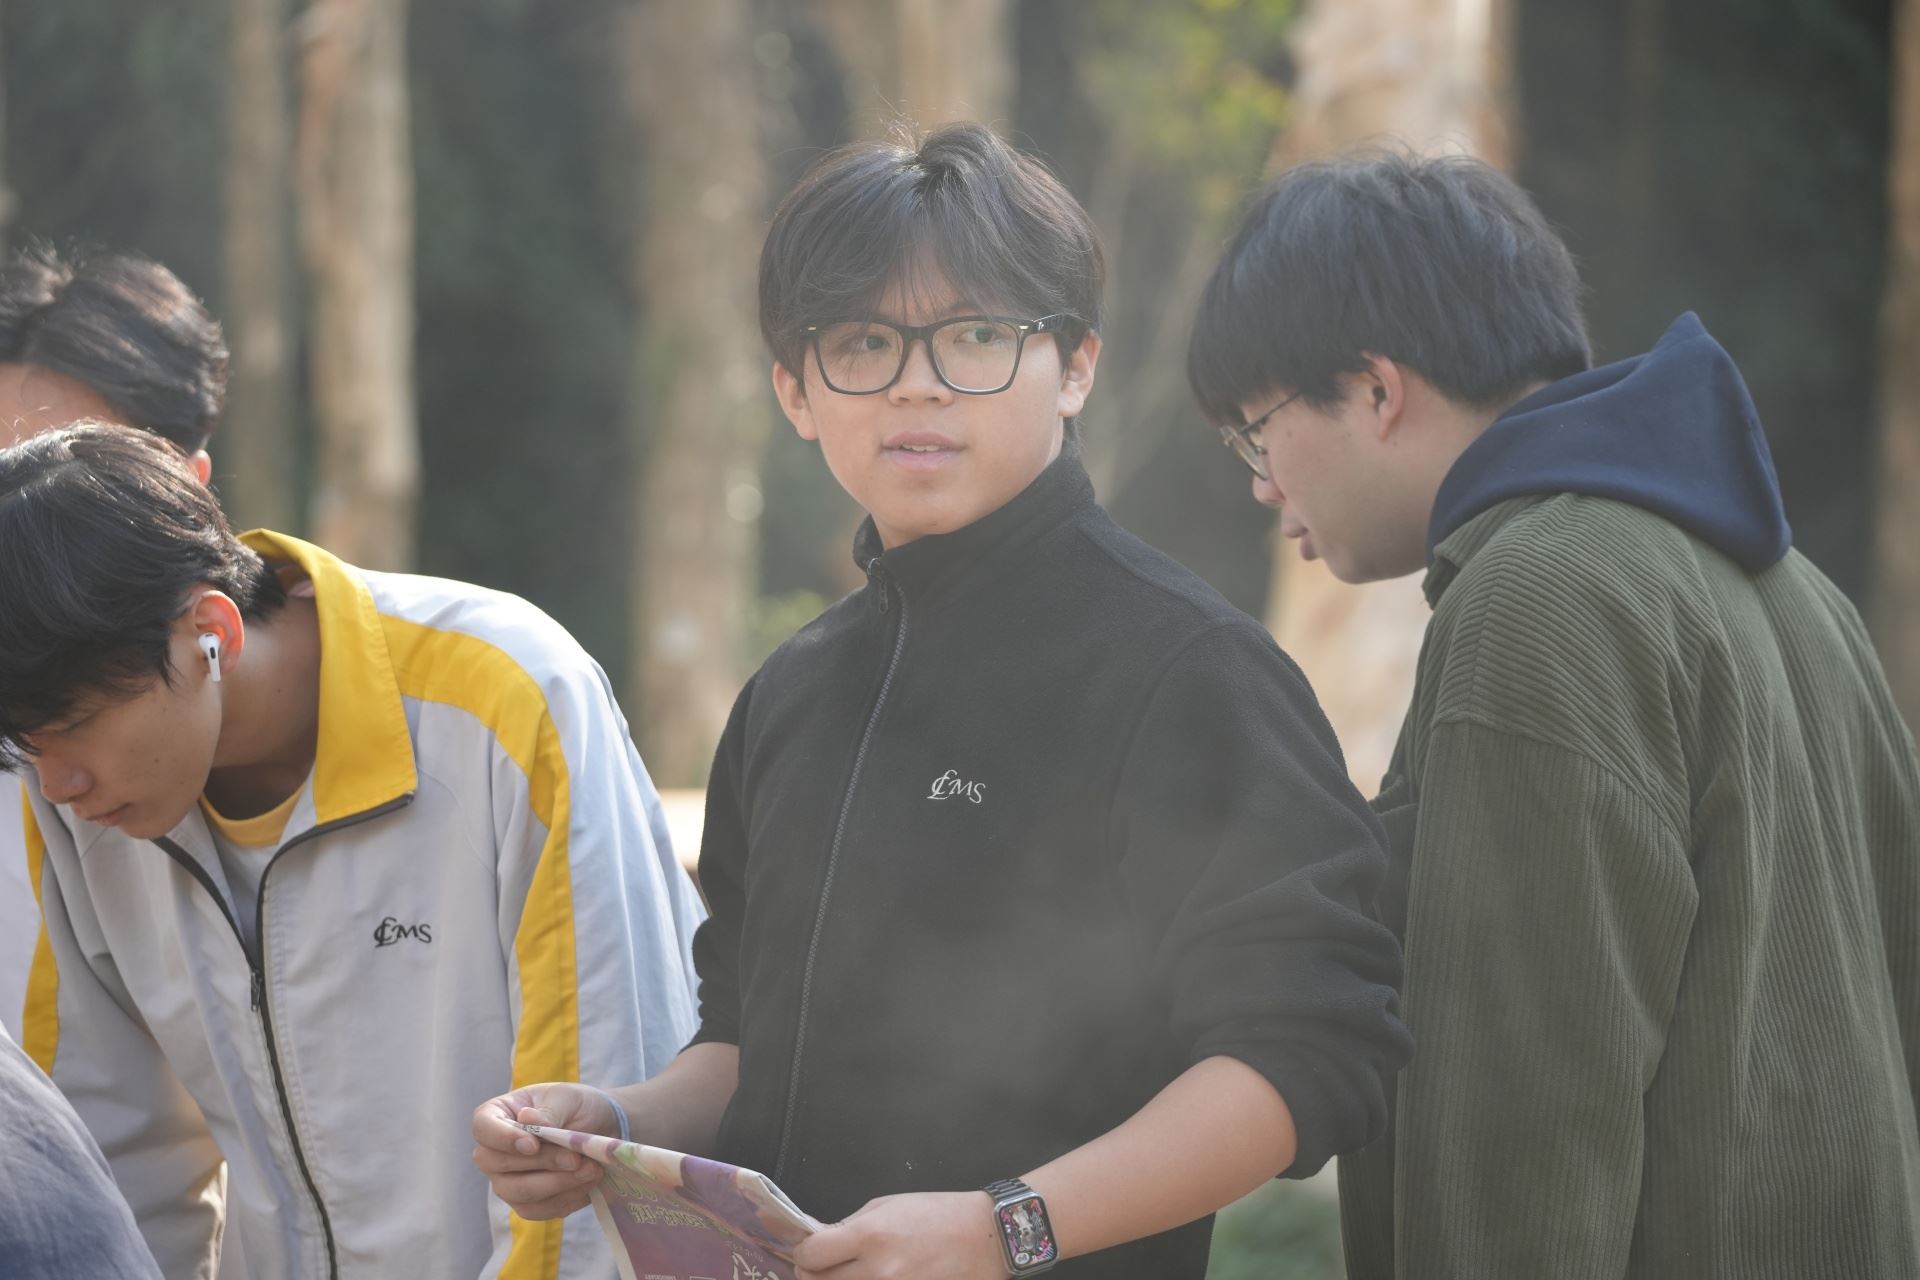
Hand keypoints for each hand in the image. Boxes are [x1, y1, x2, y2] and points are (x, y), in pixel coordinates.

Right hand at [470, 1082, 617, 1219]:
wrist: (599, 1128)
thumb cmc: (574, 1107)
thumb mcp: (565, 1098)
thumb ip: (547, 1112)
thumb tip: (528, 1121)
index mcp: (496, 1115)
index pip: (483, 1128)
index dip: (504, 1138)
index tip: (533, 1145)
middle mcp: (493, 1153)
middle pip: (499, 1165)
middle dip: (543, 1162)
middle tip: (576, 1158)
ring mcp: (506, 1181)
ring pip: (520, 1193)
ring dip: (559, 1183)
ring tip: (591, 1170)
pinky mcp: (527, 1204)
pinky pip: (539, 1210)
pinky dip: (567, 1198)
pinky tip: (588, 1182)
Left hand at [792, 1191, 1007, 1279]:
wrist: (983, 1239)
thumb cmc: (936, 1215)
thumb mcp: (887, 1206)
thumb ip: (849, 1225)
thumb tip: (817, 1238)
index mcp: (869, 1235)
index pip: (810, 1255)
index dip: (804, 1252)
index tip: (809, 1249)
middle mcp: (876, 1270)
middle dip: (813, 1273)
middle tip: (822, 1265)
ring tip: (843, 1273)